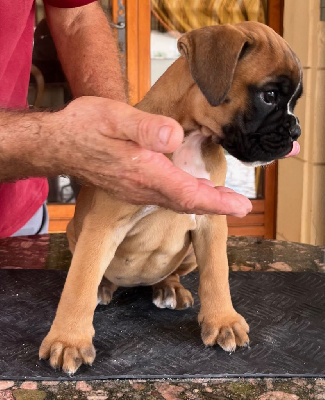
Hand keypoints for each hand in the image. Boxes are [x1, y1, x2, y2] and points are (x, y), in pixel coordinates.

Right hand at [56, 97, 251, 216]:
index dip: (217, 202)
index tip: (241, 207)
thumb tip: (176, 136)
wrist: (60, 143)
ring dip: (203, 202)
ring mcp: (136, 190)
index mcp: (143, 171)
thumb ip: (146, 128)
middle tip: (242, 206)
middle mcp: (142, 187)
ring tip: (225, 200)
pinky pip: (165, 198)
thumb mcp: (115, 117)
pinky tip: (193, 190)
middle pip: (187, 203)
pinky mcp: (131, 186)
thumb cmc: (86, 127)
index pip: (188, 193)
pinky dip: (186, 197)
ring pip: (177, 202)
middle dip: (217, 205)